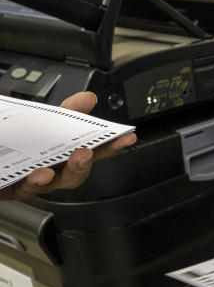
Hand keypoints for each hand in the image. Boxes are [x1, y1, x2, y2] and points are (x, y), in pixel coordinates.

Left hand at [0, 92, 136, 200]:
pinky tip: (39, 173)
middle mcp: (53, 172)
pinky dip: (33, 181)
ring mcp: (34, 183)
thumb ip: (68, 111)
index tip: (128, 137)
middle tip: (86, 153)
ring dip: (57, 175)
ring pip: (52, 184)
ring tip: (64, 163)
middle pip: (74, 174)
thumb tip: (89, 98)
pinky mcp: (13, 188)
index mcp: (66, 156)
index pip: (94, 152)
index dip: (112, 146)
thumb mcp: (46, 123)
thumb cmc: (24, 145)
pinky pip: (24, 188)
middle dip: (82, 164)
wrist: (1, 155)